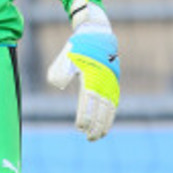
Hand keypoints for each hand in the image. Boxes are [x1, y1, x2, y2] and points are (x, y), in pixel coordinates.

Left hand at [47, 0, 119, 140]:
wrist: (97, 33)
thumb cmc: (77, 48)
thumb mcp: (64, 57)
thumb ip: (58, 73)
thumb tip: (59, 86)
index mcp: (91, 76)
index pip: (88, 101)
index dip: (85, 116)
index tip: (79, 127)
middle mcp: (103, 81)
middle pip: (101, 108)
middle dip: (96, 125)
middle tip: (88, 138)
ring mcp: (111, 82)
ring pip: (110, 108)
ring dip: (105, 124)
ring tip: (97, 136)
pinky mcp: (114, 82)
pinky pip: (114, 102)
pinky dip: (111, 115)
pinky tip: (106, 125)